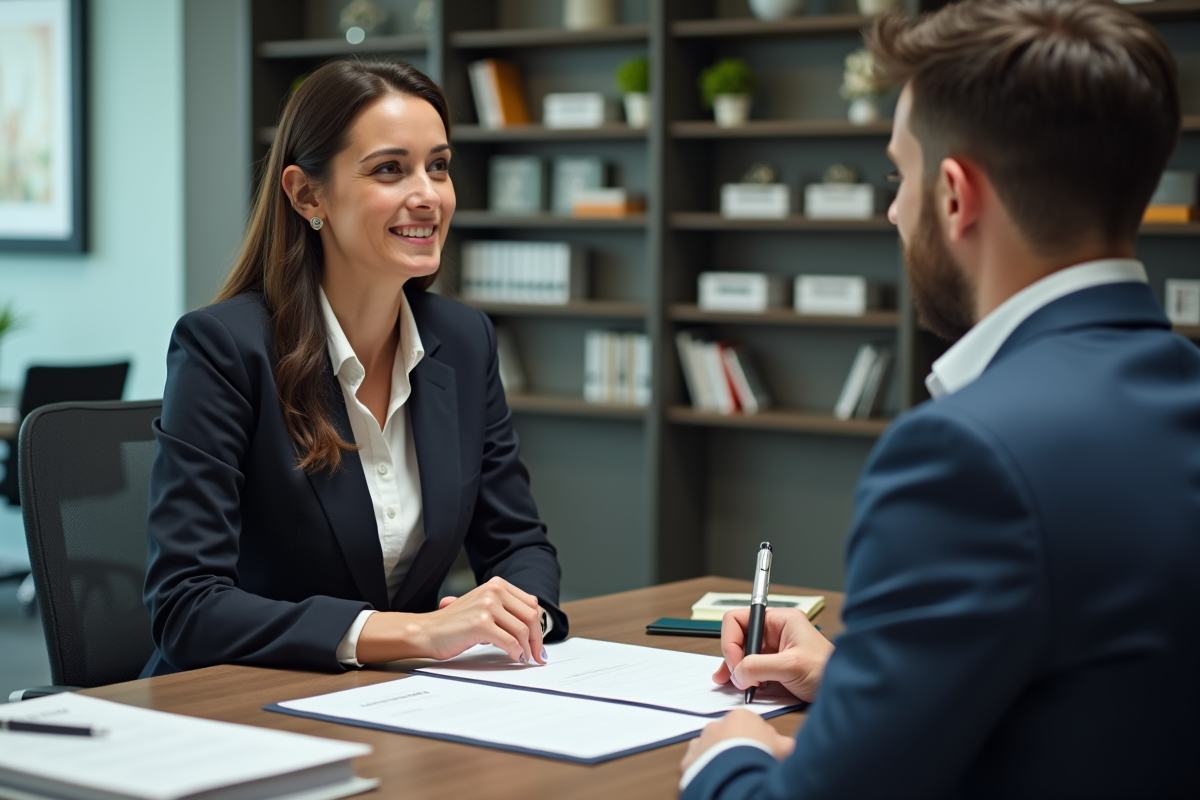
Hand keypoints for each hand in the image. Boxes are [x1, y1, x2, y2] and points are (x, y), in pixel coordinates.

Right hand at [356, 577, 544, 664]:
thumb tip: (535, 623)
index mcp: (497, 584)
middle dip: (537, 639)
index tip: (539, 641)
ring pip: (522, 630)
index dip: (539, 625)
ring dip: (527, 648)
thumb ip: (506, 608)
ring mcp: (487, 606)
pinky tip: (515, 658)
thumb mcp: (483, 606)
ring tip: (525, 658)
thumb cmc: (455, 623)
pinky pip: (510, 642)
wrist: (428, 631)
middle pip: (531, 616)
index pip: (531, 604)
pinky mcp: (481, 624)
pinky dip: (516, 653)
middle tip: (538, 654)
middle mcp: (494, 591)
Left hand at [680, 709, 793, 774]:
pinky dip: (704, 767)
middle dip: (737, 745)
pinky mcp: (690, 758)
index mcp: (741, 717)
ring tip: (731, 771)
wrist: (736, 775)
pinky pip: (697, 760)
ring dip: (719, 755)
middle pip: (730, 734)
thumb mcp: (784, 747)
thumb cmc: (760, 757)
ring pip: (712, 746)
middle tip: (748, 762)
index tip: (763, 751)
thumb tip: (792, 743)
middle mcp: (718, 724)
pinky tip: (716, 775)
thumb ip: (786, 741)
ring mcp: (702, 740)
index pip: (751, 724)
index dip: (759, 739)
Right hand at [712, 607, 833, 702]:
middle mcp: (774, 632)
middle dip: (732, 657)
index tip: (735, 664)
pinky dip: (742, 677)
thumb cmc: (827, 670)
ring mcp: (773, 650)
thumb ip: (759, 667)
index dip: (731, 641)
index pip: (739, 619)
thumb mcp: (791, 666)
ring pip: (742, 654)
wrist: (846, 690)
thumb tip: (736, 673)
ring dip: (735, 669)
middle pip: (738, 637)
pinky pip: (750, 668)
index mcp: (779, 620)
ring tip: (732, 684)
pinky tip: (741, 687)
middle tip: (734, 678)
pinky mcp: (773, 666)